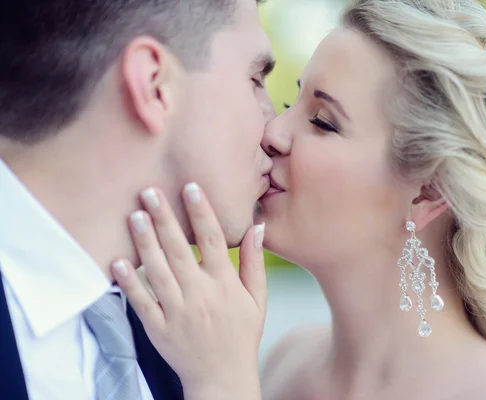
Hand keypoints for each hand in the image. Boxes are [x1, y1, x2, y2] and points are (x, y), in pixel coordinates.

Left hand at [111, 183, 266, 398]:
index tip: (190, 187)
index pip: (214, 240)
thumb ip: (255, 263)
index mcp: (225, 284)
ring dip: (145, 242)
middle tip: (149, 190)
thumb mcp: (258, 300)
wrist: (223, 378)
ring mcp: (177, 312)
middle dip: (165, 218)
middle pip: (180, 250)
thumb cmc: (242, 335)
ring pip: (158, 271)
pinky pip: (141, 302)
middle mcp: (200, 294)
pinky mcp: (159, 328)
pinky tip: (118, 261)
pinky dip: (129, 282)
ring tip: (135, 215)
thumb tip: (257, 227)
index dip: (202, 212)